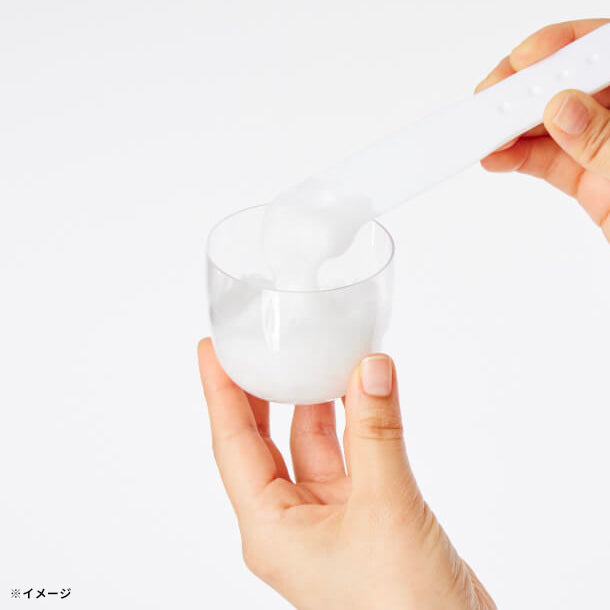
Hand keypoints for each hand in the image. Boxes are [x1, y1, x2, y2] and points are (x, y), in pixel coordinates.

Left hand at [198, 338, 494, 609]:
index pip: (233, 444)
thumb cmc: (402, 608)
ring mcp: (328, 521)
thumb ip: (377, 432)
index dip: (221, 392)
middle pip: (265, 442)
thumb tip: (371, 368)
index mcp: (271, 528)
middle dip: (262, 393)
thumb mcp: (384, 506)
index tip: (213, 351)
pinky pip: (351, 458)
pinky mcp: (364, 518)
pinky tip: (363, 395)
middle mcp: (292, 523)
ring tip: (318, 356)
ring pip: (313, 447)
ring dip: (318, 403)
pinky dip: (357, 424)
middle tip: (258, 347)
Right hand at [475, 19, 609, 242]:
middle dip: (529, 87)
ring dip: (514, 126)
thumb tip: (562, 107)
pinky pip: (548, 159)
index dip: (567, 45)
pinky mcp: (591, 179)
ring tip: (485, 132)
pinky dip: (518, 157)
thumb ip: (605, 139)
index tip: (528, 59)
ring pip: (554, 122)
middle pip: (574, 83)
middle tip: (493, 98)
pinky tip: (497, 157)